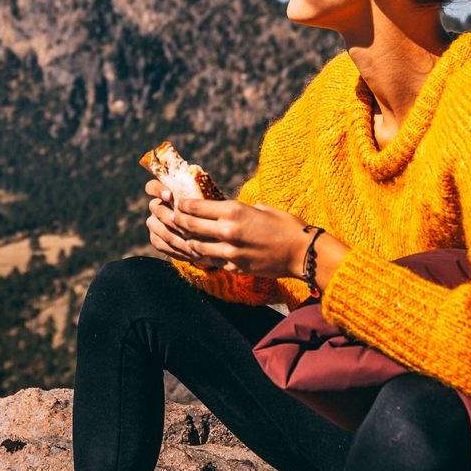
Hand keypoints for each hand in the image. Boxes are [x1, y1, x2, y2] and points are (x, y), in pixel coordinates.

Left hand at [146, 179, 345, 280]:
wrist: (303, 252)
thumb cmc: (285, 225)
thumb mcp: (259, 208)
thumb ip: (237, 209)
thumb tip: (221, 209)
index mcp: (233, 211)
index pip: (194, 207)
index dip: (180, 205)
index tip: (174, 203)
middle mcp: (227, 231)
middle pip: (188, 226)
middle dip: (174, 221)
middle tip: (167, 217)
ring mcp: (229, 252)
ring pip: (194, 246)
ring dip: (184, 240)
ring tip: (178, 235)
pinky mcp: (234, 267)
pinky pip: (210, 261)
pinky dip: (202, 255)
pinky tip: (197, 251)